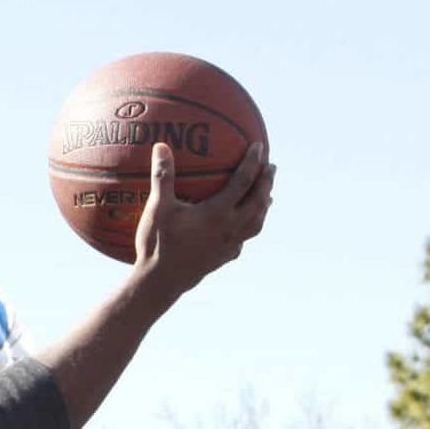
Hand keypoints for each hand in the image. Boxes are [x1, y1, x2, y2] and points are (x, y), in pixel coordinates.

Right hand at [132, 141, 273, 296]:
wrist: (160, 282)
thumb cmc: (158, 243)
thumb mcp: (158, 208)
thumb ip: (163, 176)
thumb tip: (161, 146)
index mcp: (218, 212)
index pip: (243, 182)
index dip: (252, 162)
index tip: (260, 147)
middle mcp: (230, 228)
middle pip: (258, 202)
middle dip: (267, 182)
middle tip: (271, 167)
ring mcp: (229, 245)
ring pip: (256, 222)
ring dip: (264, 206)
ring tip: (267, 197)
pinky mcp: (224, 258)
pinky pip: (244, 240)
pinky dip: (249, 228)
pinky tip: (243, 228)